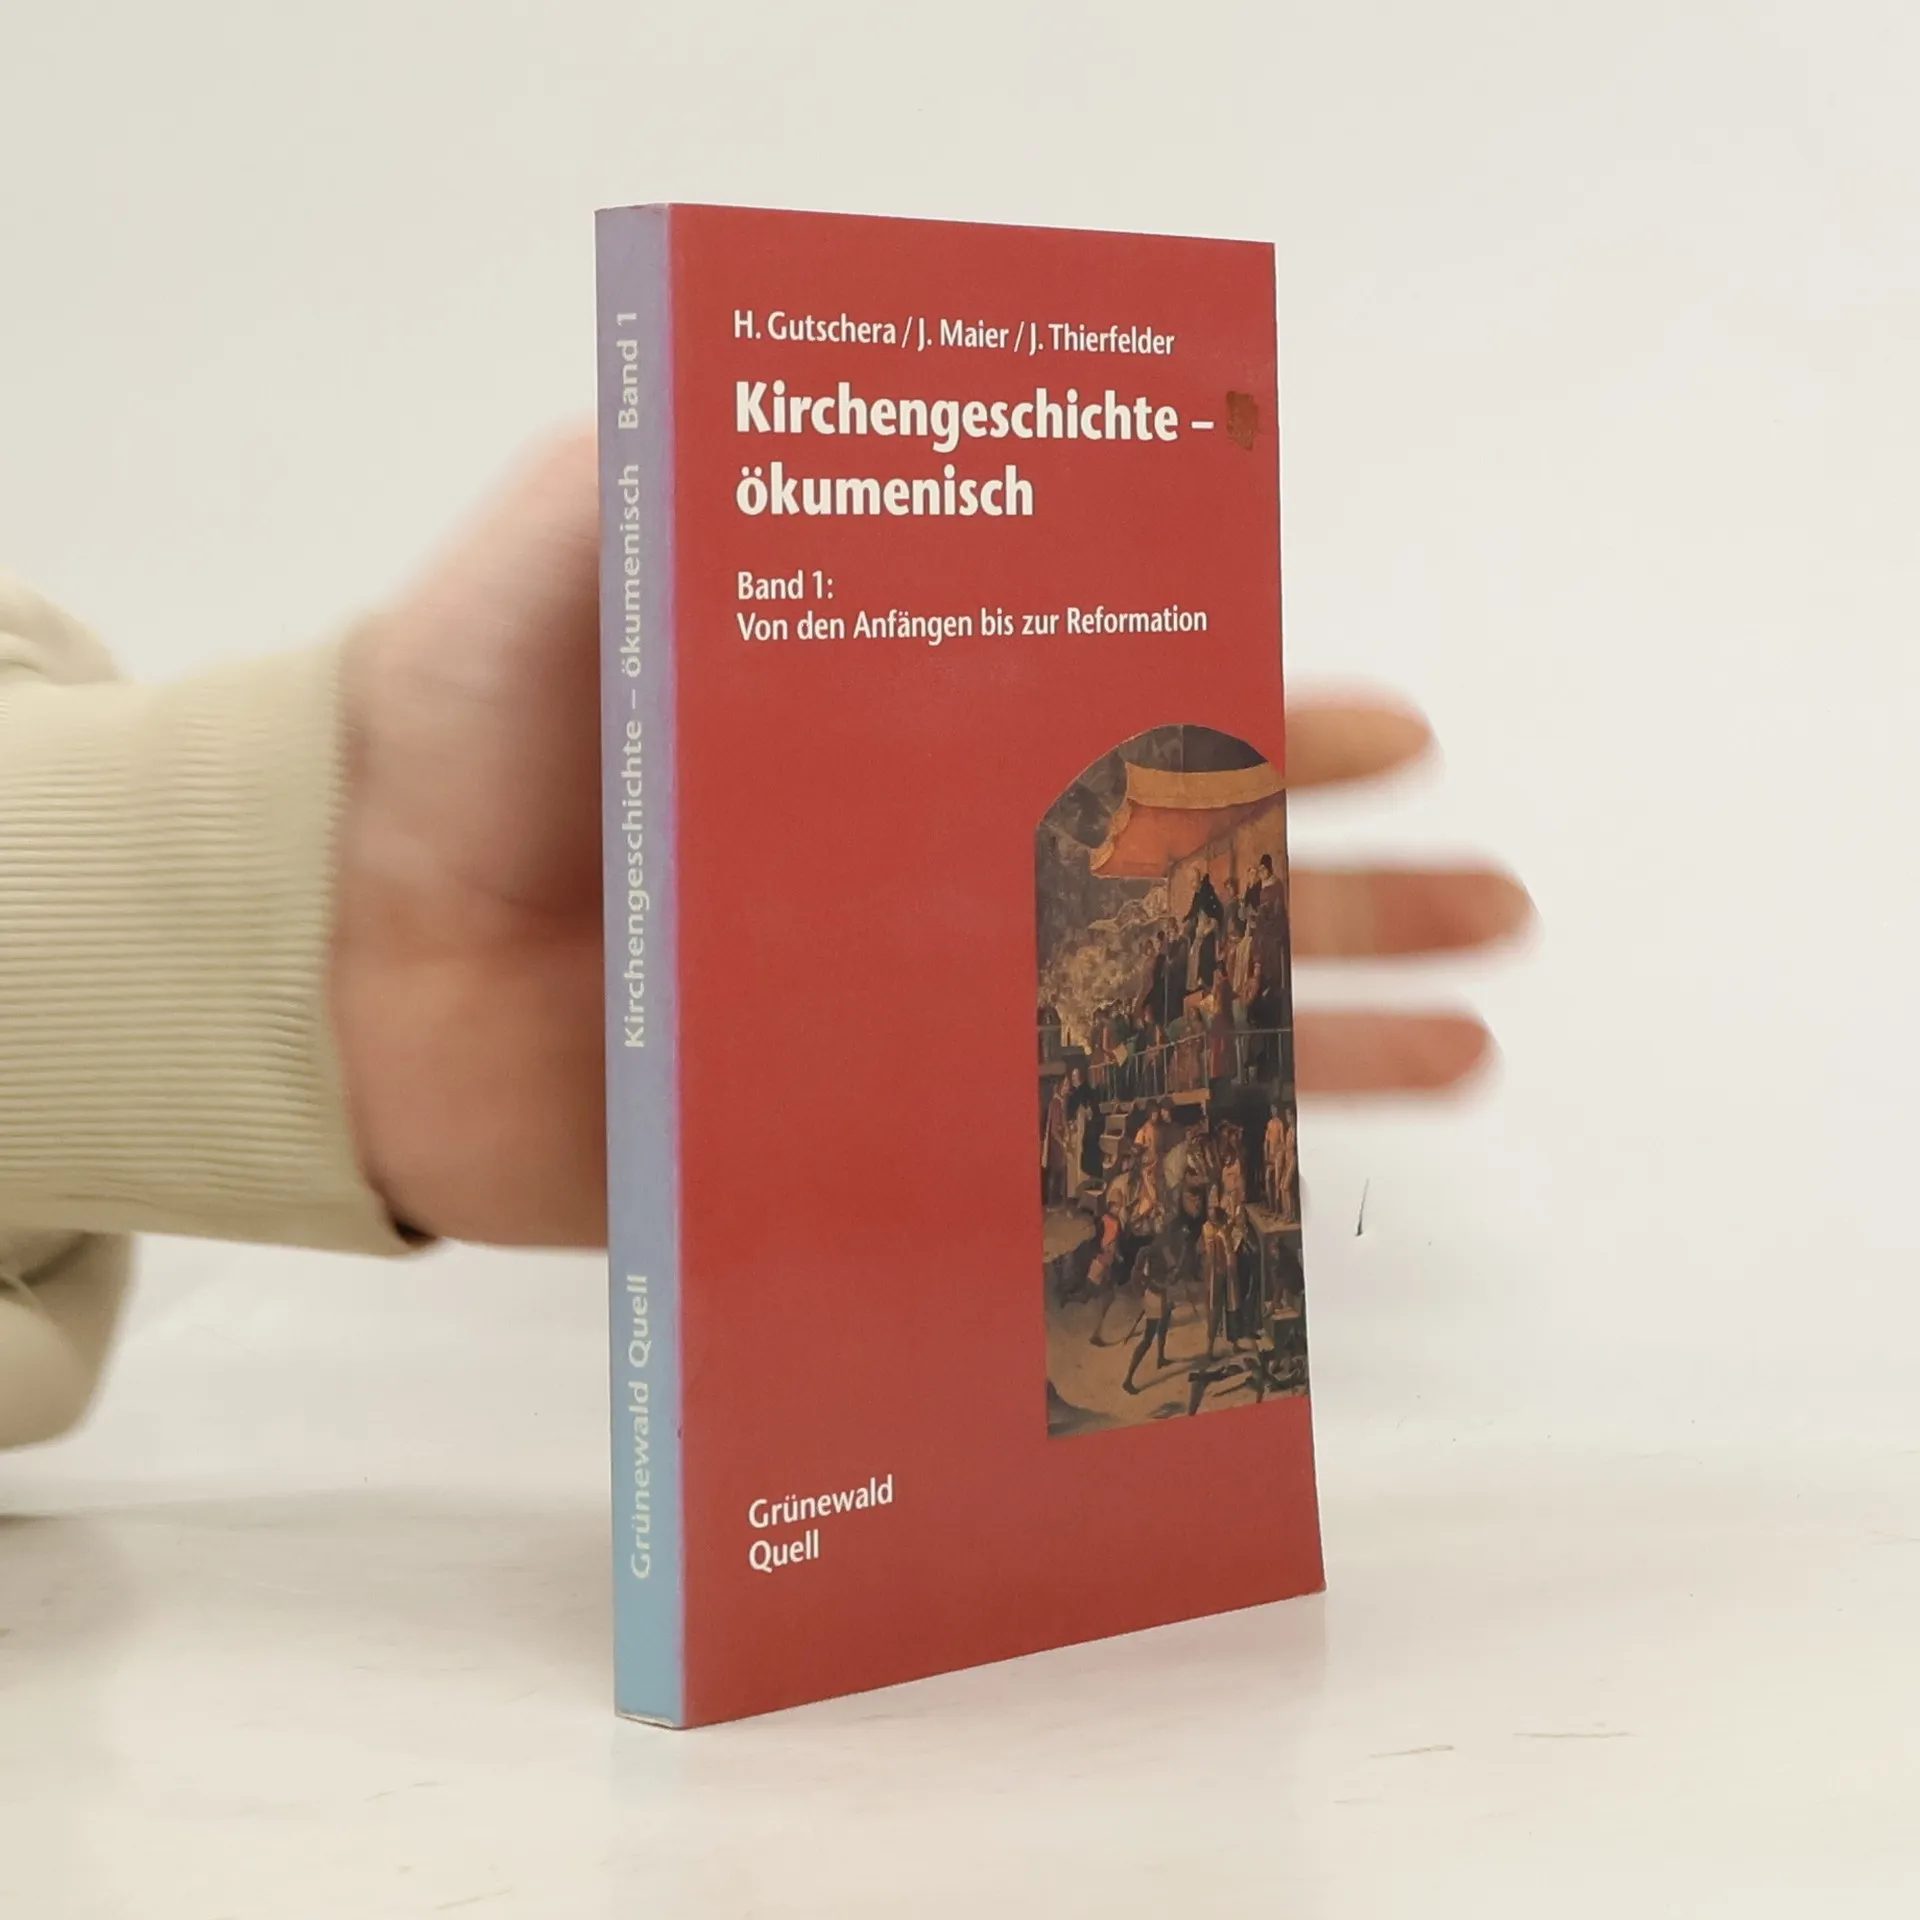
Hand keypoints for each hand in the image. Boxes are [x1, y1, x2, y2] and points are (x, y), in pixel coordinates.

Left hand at [330, 432, 1530, 1247]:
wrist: (334, 957)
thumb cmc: (448, 738)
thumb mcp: (568, 552)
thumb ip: (693, 476)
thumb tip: (838, 414)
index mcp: (907, 743)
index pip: (1124, 728)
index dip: (1260, 730)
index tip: (1388, 732)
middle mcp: (931, 880)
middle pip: (1173, 885)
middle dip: (1343, 888)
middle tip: (1488, 894)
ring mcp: (906, 1021)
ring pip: (1141, 1032)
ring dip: (1309, 1035)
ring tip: (1463, 1041)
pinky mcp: (852, 1143)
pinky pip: (1030, 1168)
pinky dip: (1152, 1178)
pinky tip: (1272, 1190)